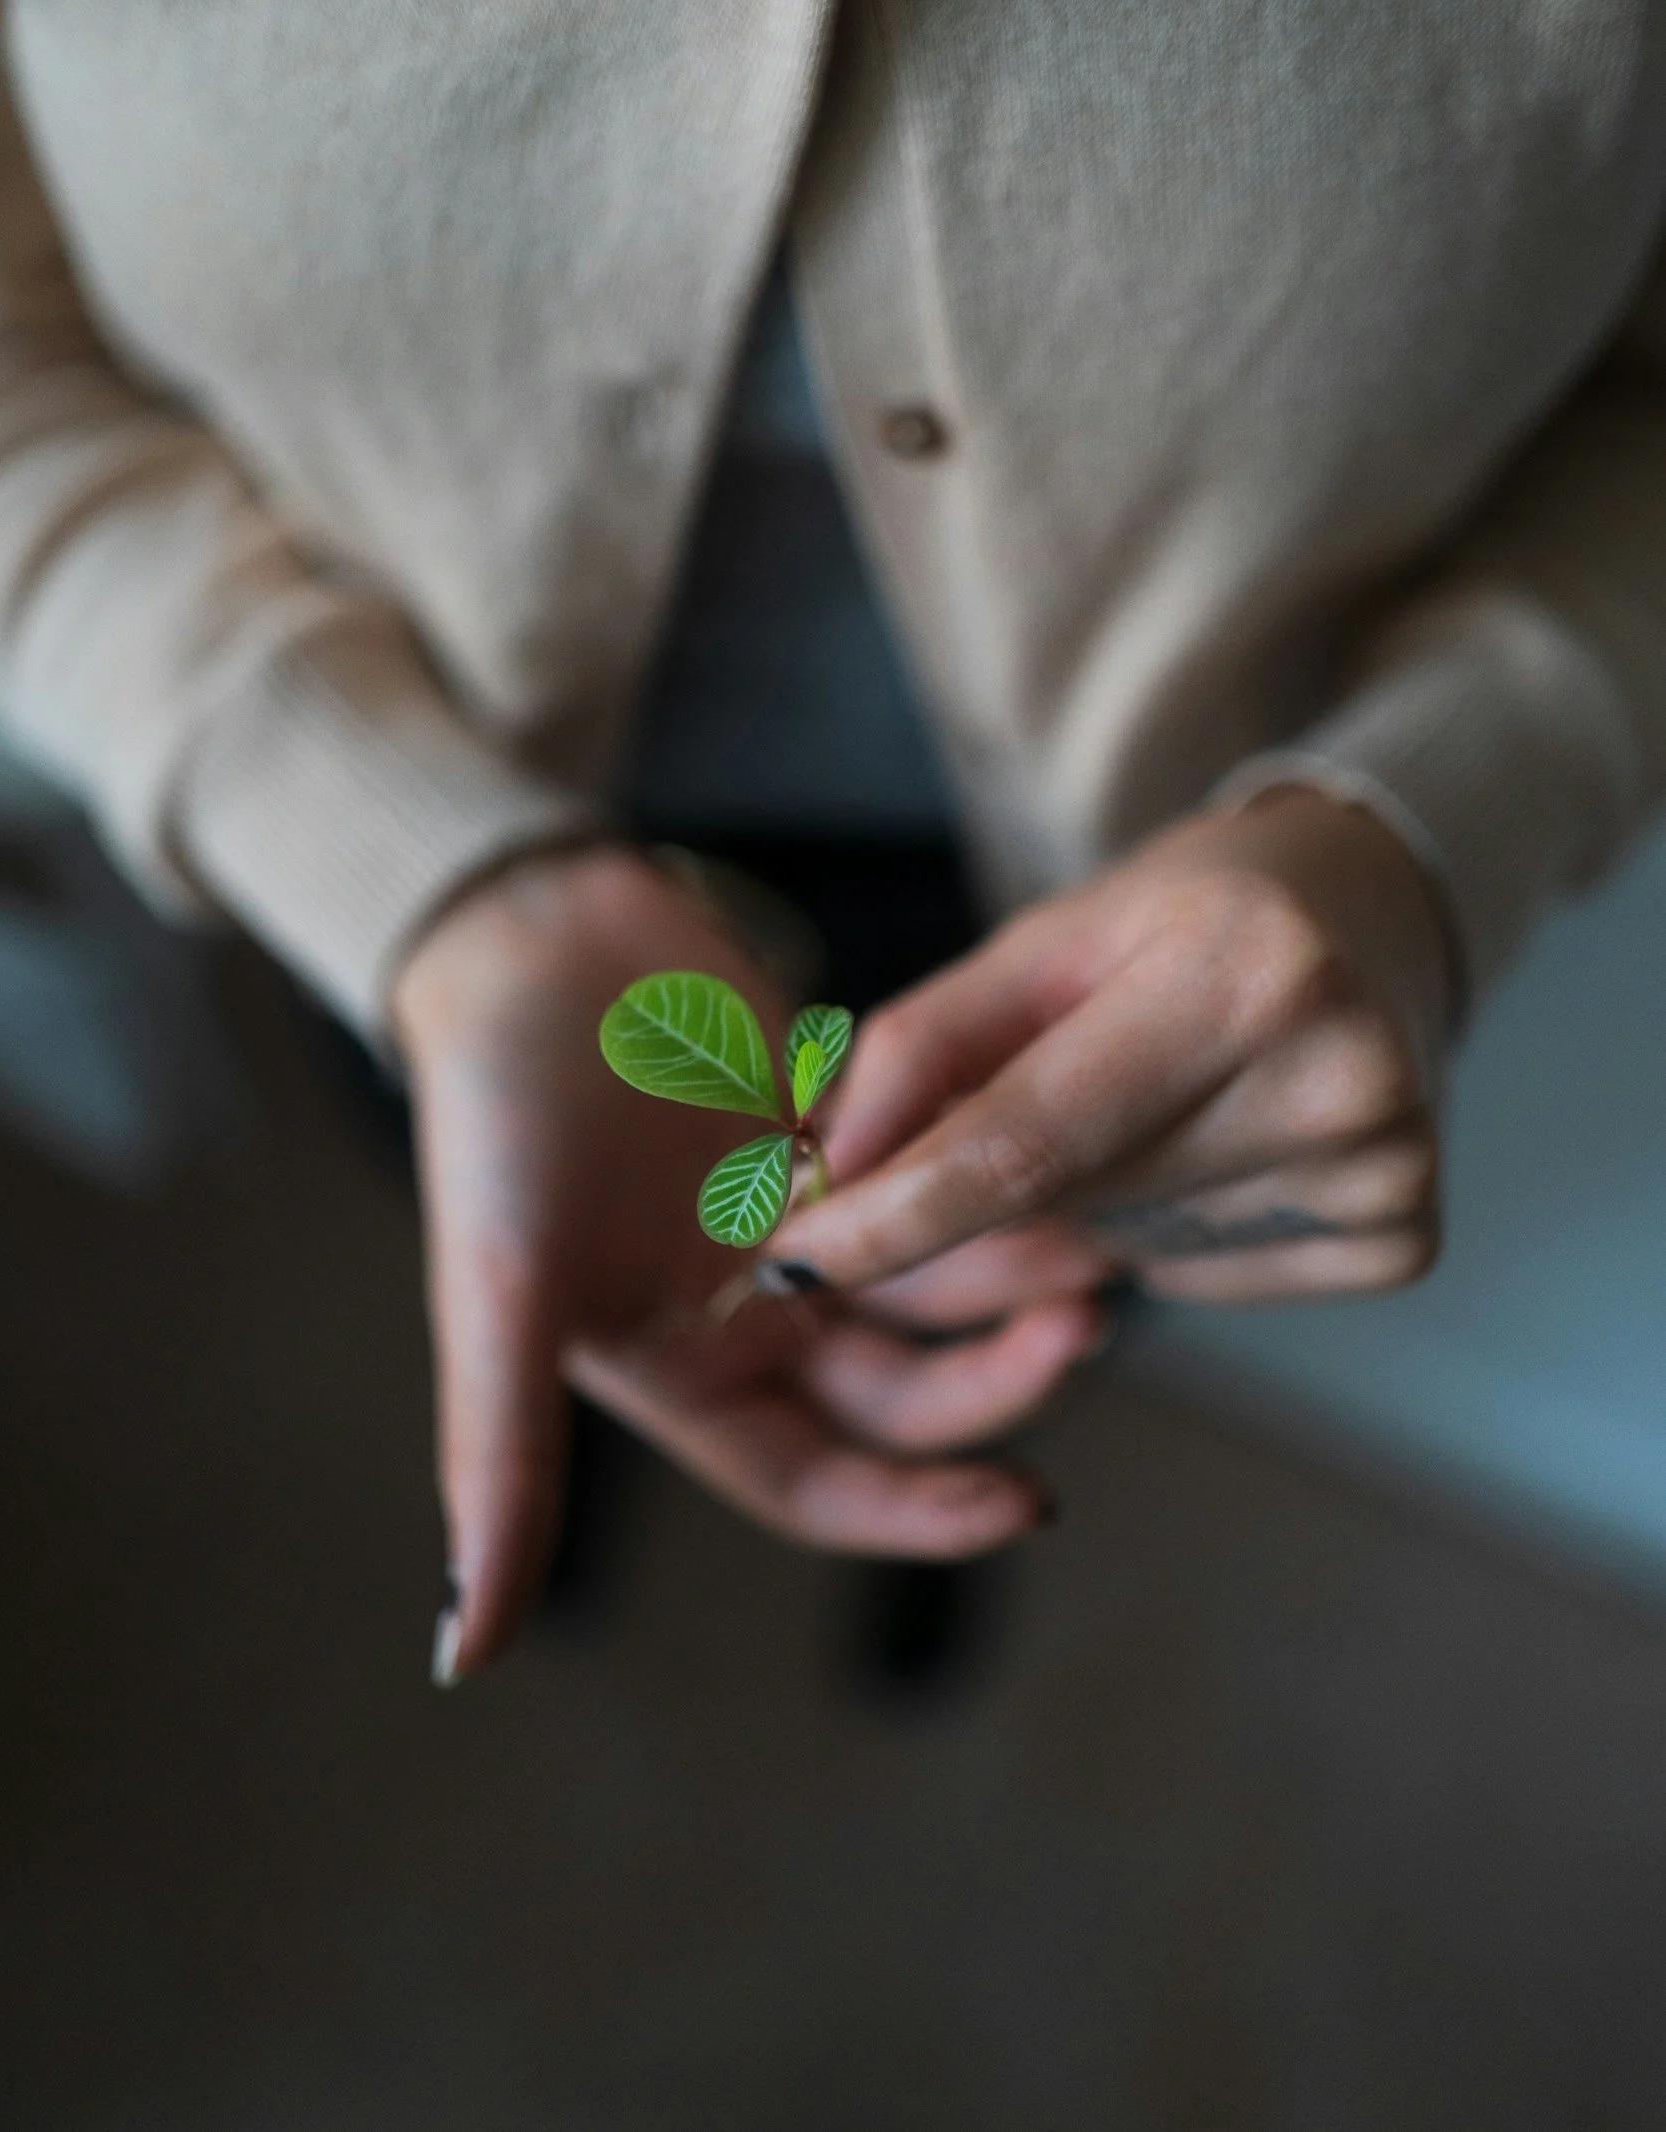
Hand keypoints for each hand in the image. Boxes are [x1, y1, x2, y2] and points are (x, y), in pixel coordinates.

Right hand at [390, 847, 1101, 1679]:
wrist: (520, 941)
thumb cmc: (496, 1125)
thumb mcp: (503, 1298)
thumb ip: (500, 1467)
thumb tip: (458, 1655)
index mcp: (683, 1375)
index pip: (827, 1482)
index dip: (923, 1511)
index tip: (1032, 1503)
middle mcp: (750, 1314)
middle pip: (906, 1387)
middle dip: (998, 1374)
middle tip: (1085, 1324)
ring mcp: (797, 1219)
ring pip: (935, 1279)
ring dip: (1012, 1272)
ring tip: (1099, 1246)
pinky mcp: (832, 1127)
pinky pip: (933, 1169)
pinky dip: (987, 1171)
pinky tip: (1060, 1152)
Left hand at [764, 789, 1451, 1305]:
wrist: (1372, 915)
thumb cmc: (1187, 918)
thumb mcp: (1046, 942)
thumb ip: (922, 1050)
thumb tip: (821, 1178)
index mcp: (1241, 972)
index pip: (1027, 1142)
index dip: (896, 1213)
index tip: (793, 1257)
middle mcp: (1335, 1074)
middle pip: (1070, 1201)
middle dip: (997, 1185)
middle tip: (1046, 1087)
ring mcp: (1385, 1166)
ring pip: (1129, 1250)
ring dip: (1095, 1202)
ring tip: (1164, 1094)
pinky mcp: (1403, 1235)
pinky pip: (1206, 1280)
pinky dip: (1175, 1233)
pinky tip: (1223, 1141)